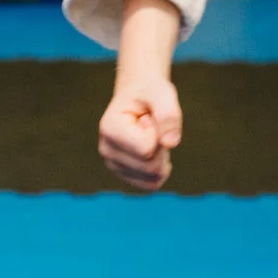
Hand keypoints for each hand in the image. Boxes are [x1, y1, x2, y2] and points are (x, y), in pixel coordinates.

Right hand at [98, 72, 182, 190]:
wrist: (139, 96)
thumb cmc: (149, 93)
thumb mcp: (161, 93)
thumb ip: (168, 113)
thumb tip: (171, 143)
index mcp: (109, 128)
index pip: (146, 149)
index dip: (158, 131)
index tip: (147, 117)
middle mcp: (107, 150)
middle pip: (150, 166)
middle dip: (162, 146)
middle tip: (153, 126)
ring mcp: (114, 165)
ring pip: (153, 177)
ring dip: (162, 157)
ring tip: (152, 136)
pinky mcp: (125, 174)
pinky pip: (152, 184)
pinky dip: (161, 169)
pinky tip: (156, 151)